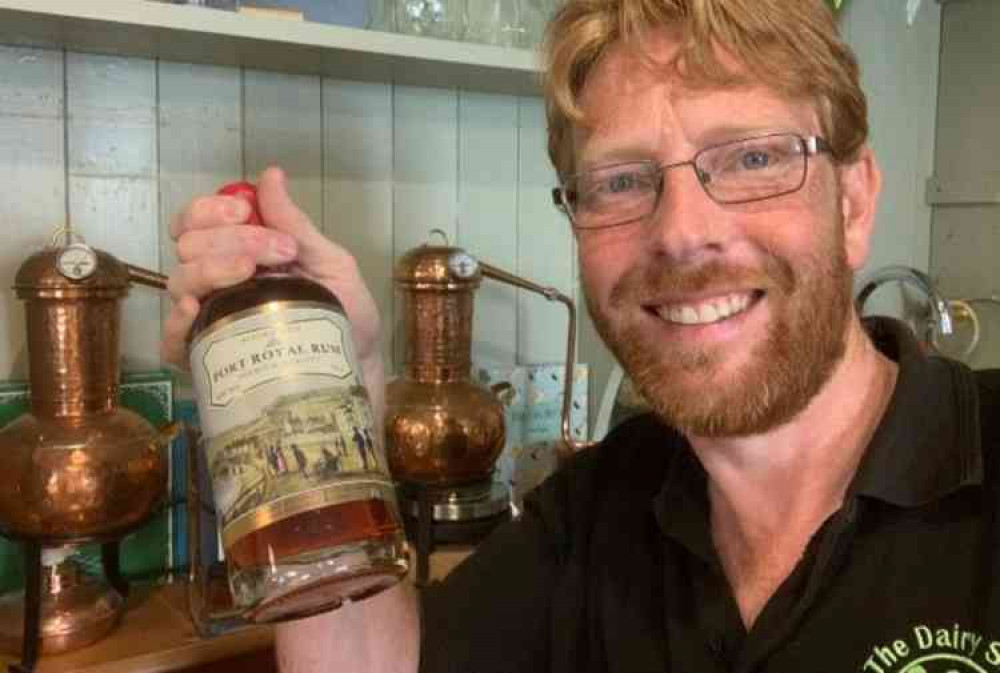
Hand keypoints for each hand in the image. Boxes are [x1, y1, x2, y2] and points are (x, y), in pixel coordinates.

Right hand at [161, 166, 382, 373]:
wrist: (357, 368)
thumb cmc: (344, 314)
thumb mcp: (331, 264)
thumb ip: (297, 225)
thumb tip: (271, 175)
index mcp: (239, 253)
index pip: (197, 220)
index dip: (211, 209)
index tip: (245, 212)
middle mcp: (216, 282)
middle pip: (188, 246)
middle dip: (231, 239)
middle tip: (280, 252)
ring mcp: (209, 319)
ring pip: (180, 283)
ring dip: (212, 268)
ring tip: (252, 273)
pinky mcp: (208, 359)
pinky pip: (173, 341)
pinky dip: (177, 323)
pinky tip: (197, 310)